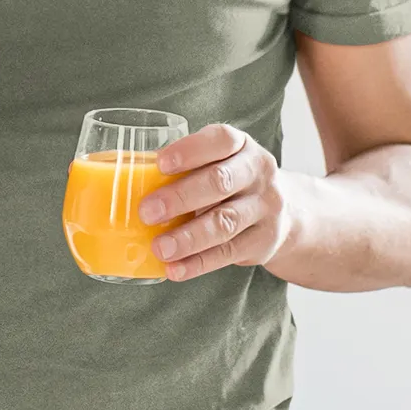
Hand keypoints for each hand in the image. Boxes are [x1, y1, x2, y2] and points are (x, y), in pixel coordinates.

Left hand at [138, 124, 293, 281]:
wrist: (288, 213)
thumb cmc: (233, 182)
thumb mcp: (220, 163)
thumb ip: (186, 167)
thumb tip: (122, 178)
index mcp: (241, 146)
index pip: (221, 140)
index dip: (190, 150)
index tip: (159, 163)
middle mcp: (258, 173)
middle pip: (220, 182)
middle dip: (180, 197)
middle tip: (146, 212)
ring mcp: (265, 208)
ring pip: (224, 222)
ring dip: (188, 237)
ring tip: (159, 247)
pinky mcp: (263, 241)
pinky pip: (228, 254)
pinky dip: (198, 263)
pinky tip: (174, 269)